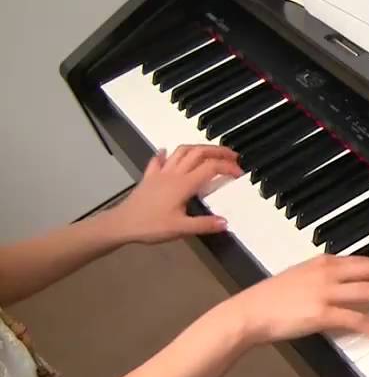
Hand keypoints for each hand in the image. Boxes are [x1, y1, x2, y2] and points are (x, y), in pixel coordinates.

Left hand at [106, 145, 243, 244]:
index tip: (240, 173)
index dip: (228, 167)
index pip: (211, 168)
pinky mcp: (149, 177)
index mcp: (184, 184)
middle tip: (232, 156)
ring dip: (198, 148)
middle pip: (198, 153)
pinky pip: (158, 160)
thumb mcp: (180, 229)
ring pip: (181, 151)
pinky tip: (167, 152)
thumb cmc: (150, 226)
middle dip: (217, 151)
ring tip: (209, 152)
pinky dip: (166, 154)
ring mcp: (160, 173)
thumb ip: (204, 225)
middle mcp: (174, 174)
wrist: (121, 224)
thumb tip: (225, 223)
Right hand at [213, 254, 368, 347]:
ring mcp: (326, 292)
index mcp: (325, 262)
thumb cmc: (270, 299)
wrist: (248, 313)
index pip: (367, 260)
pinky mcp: (322, 314)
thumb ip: (326, 277)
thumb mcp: (302, 277)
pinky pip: (358, 319)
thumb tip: (349, 284)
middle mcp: (329, 272)